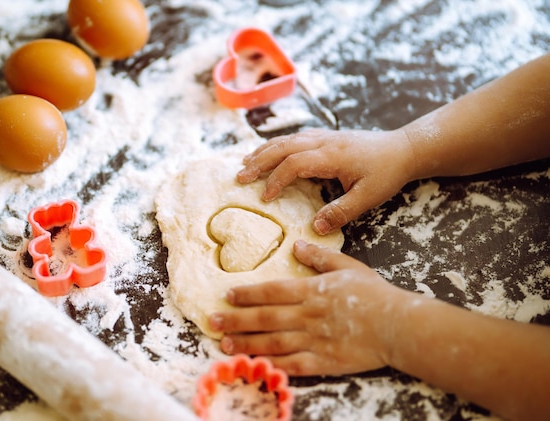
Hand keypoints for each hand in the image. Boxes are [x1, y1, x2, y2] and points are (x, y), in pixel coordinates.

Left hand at [209, 240, 412, 376]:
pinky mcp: (324, 362)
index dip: (247, 293)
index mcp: (312, 291)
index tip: (226, 295)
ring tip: (224, 344)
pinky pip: (293, 365)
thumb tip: (297, 243)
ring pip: (273, 342)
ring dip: (246, 343)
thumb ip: (320, 256)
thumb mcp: (347, 266)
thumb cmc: (374, 294)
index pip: (271, 291)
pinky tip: (255, 365)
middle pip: (264, 318)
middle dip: (235, 319)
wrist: (398, 325)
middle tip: (211, 321)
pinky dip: (273, 366)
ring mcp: (314, 340)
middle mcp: (308, 315)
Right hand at [237, 128, 414, 233]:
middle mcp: (323, 142)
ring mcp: (324, 136)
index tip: (264, 198)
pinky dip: (277, 144)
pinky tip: (269, 151)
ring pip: (286, 139)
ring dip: (264, 150)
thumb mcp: (368, 197)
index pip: (294, 164)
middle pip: (283, 146)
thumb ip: (342, 212)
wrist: (404, 148)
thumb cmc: (387, 173)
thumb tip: (314, 226)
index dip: (276, 180)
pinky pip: (295, 137)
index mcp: (331, 156)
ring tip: (245, 162)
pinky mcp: (326, 136)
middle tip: (239, 176)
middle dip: (259, 161)